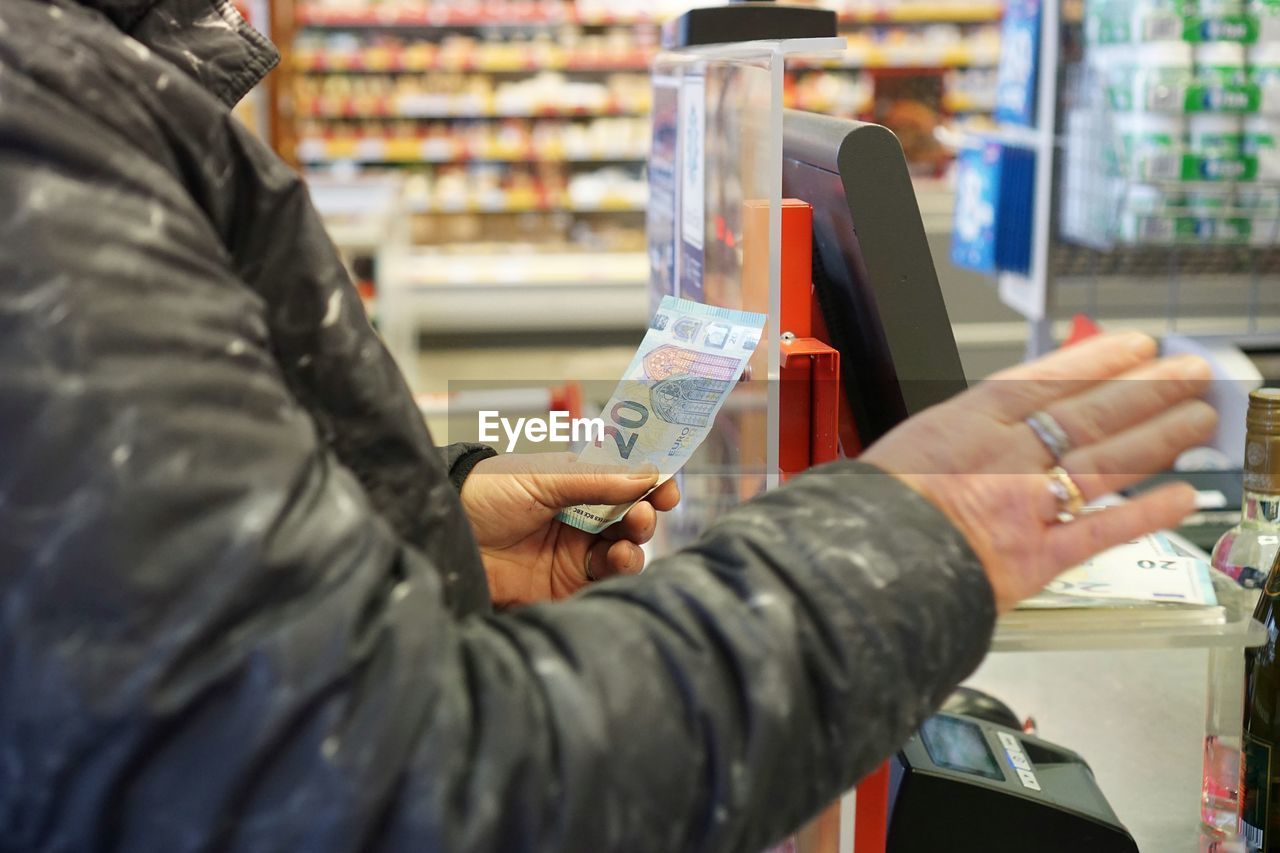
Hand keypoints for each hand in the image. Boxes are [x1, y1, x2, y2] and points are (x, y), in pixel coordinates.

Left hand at [459, 452, 681, 607]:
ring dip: (634, 548)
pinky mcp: (563, 587)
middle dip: (644, 517)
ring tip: (626, 546)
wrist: (446, 533)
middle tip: (642, 515)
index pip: (626, 484)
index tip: (667, 489)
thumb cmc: (486, 494)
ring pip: (623, 554)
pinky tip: (617, 563)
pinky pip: (602, 585)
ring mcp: (573, 554)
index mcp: (578, 486)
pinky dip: (618, 575)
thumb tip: (648, 473)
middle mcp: (581, 520)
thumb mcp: (543, 478)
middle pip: (630, 521)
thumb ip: (595, 480)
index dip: (651, 485)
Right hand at [861, 332, 1215, 612]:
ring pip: (1107, 462)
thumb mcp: (901, 450)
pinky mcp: (1035, 557)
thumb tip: (983, 433)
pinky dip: (1144, 514)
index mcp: (965, 424)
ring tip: (1198, 420)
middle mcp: (1004, 457)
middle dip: (1148, 392)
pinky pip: (1102, 530)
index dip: (1099, 360)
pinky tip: (1178, 497)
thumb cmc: (863, 512)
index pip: (1047, 380)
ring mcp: (1025, 504)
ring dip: (1159, 439)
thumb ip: (950, 443)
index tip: (1136, 346)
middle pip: (1090, 415)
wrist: (855, 564)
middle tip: (1190, 374)